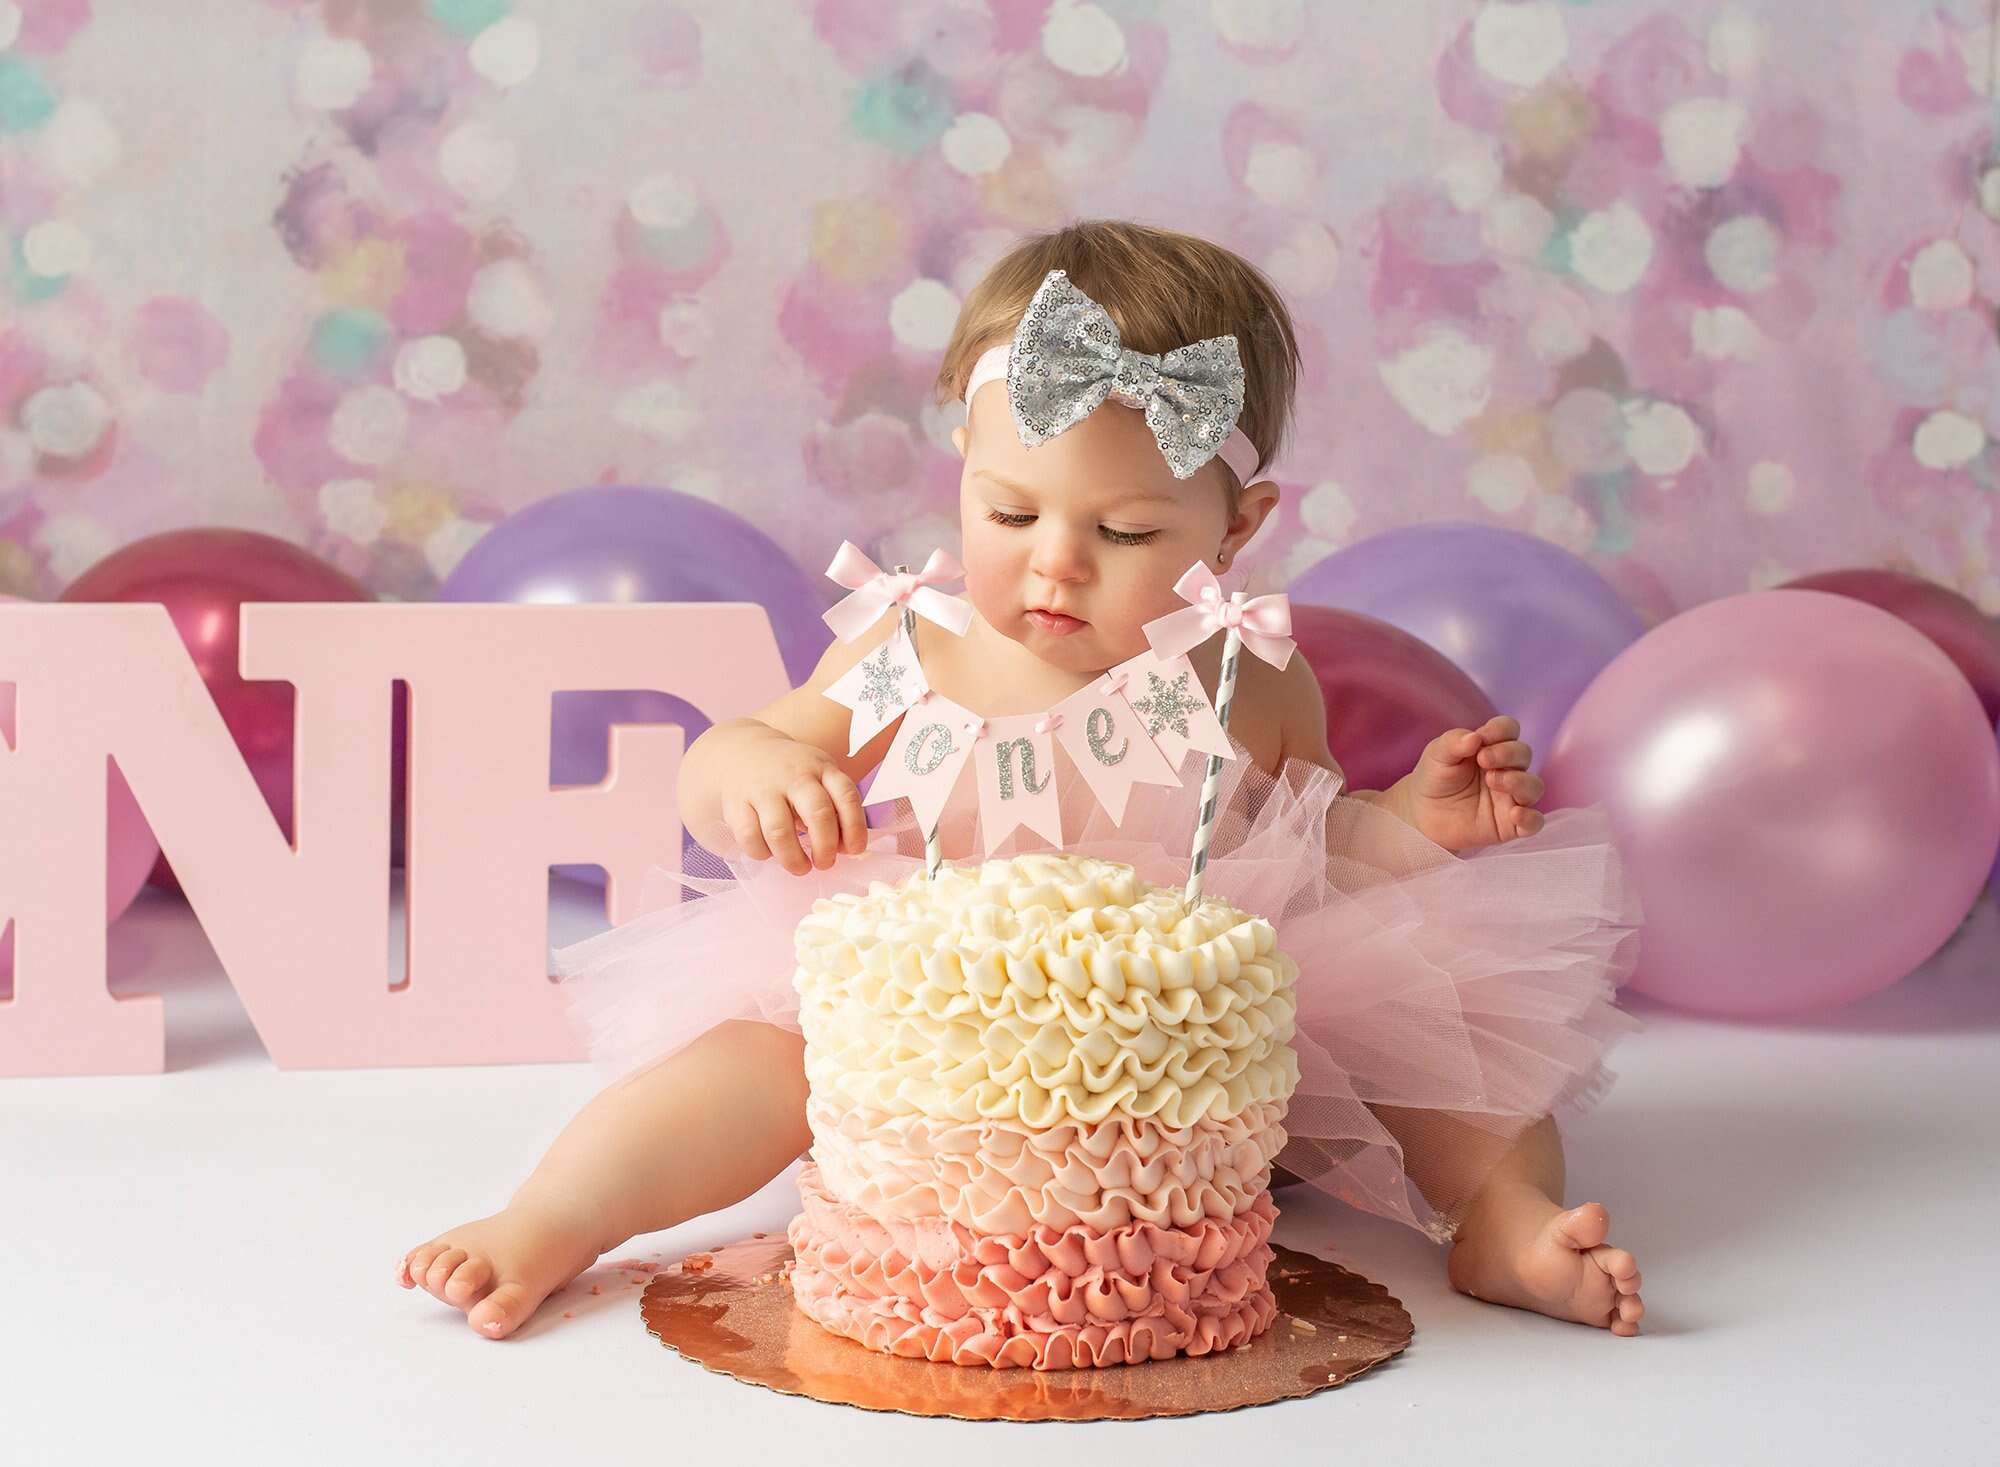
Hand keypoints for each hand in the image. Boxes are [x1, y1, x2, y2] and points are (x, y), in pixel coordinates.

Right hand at [719, 736, 869, 875]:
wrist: (741, 752)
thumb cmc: (790, 775)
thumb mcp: (819, 778)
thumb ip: (836, 809)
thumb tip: (847, 848)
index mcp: (821, 768)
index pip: (846, 795)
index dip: (855, 827)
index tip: (855, 850)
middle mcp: (793, 775)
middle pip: (817, 813)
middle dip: (825, 847)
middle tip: (825, 864)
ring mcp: (763, 788)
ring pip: (779, 831)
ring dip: (793, 858)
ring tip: (800, 867)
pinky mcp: (736, 803)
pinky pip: (749, 836)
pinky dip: (761, 853)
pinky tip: (769, 852)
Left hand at [1400, 715, 1546, 850]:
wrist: (1421, 815)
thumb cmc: (1434, 779)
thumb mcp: (1437, 755)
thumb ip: (1453, 742)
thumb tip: (1475, 737)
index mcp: (1491, 747)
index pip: (1509, 729)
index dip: (1500, 730)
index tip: (1481, 738)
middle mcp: (1507, 770)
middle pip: (1524, 754)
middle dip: (1507, 753)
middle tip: (1482, 760)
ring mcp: (1511, 798)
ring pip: (1534, 786)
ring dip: (1519, 781)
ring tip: (1492, 781)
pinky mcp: (1510, 825)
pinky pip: (1534, 822)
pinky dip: (1531, 818)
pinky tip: (1515, 814)